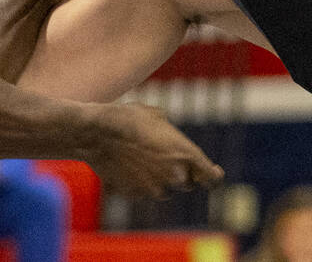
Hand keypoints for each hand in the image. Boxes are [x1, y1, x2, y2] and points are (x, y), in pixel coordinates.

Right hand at [86, 102, 223, 199]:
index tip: (213, 173)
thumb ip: (172, 135)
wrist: (97, 132)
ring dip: (159, 180)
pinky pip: (143, 192)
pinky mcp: (136, 194)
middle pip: (188, 184)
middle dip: (181, 174)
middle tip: (164, 157)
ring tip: (141, 158)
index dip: (213, 177)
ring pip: (165, 190)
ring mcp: (154, 188)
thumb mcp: (157, 117)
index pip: (212, 178)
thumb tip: (170, 140)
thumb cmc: (129, 118)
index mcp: (187, 154)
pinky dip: (139, 183)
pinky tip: (126, 165)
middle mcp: (175, 176)